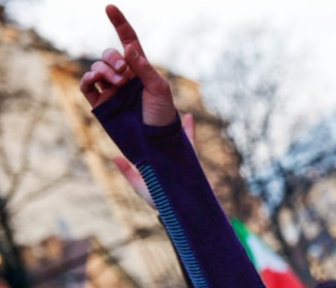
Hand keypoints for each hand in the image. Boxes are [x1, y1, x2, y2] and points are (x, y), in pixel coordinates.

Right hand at [79, 5, 175, 126]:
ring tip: (118, 83)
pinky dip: (88, 79)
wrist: (157, 142)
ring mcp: (111, 90)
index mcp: (141, 69)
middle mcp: (125, 77)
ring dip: (104, 70)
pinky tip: (94, 80)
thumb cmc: (164, 116)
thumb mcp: (159, 89)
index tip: (110, 8)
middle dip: (113, 58)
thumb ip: (143, 68)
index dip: (119, 24)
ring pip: (97, 68)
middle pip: (109, 55)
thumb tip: (128, 48)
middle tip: (124, 71)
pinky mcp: (101, 104)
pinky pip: (87, 86)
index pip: (128, 41)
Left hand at [112, 113, 196, 206]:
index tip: (135, 116)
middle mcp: (167, 155)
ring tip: (167, 104)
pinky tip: (187, 115)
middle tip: (150, 103)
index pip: (147, 141)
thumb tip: (114, 157)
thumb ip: (128, 172)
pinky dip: (189, 127)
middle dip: (157, 118)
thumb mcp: (140, 185)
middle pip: (161, 132)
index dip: (141, 129)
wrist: (181, 211)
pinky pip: (190, 139)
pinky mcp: (191, 158)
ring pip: (175, 132)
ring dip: (171, 118)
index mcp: (155, 159)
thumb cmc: (160, 201)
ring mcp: (180, 155)